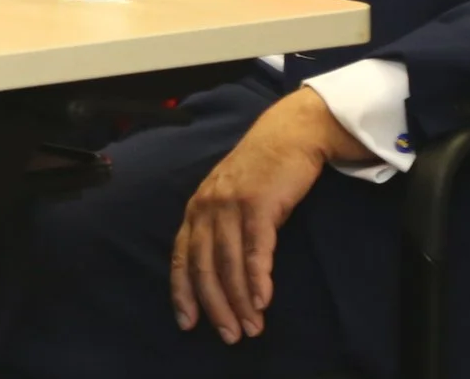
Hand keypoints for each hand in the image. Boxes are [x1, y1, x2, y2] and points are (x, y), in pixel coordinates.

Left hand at [171, 87, 374, 342]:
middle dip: (214, 305)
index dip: (182, 290)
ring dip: (240, 300)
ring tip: (251, 328)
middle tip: (228, 335)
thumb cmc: (260, 172)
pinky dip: (257, 278)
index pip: (181, 256)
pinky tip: (262, 300)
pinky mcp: (259, 204)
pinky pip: (256, 249)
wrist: (288, 134)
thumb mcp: (229, 198)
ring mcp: (231, 204)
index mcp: (196, 208)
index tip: (187, 322)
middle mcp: (207, 206)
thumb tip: (217, 272)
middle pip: (204, 265)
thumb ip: (219, 228)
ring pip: (229, 262)